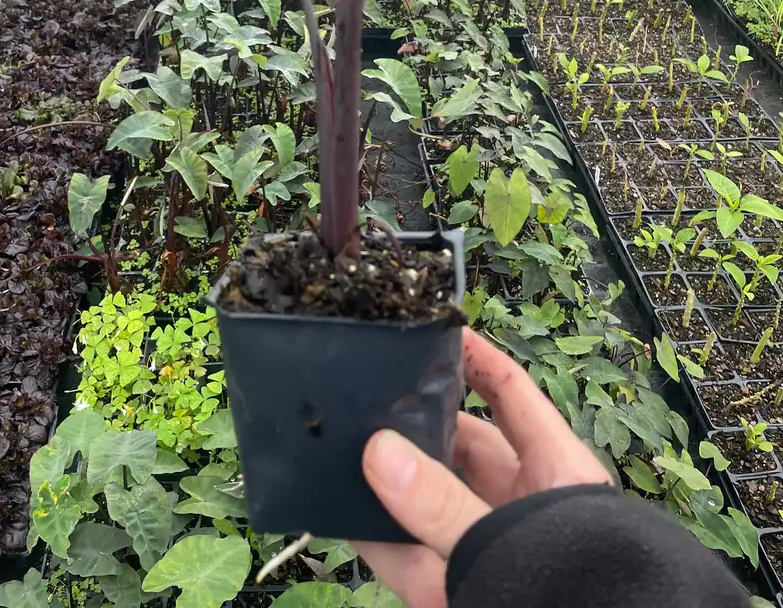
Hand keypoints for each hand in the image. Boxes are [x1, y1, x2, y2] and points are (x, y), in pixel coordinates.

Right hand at [355, 327, 611, 607]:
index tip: (432, 327)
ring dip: (388, 480)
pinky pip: (407, 560)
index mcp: (554, 471)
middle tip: (364, 394)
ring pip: (427, 502)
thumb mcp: (509, 540)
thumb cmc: (573, 586)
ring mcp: (484, 551)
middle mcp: (518, 504)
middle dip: (415, 421)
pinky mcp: (454, 596)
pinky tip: (336, 512)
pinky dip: (375, 540)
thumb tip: (375, 449)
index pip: (512, 395)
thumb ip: (441, 503)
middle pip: (460, 446)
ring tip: (338, 443)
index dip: (477, 358)